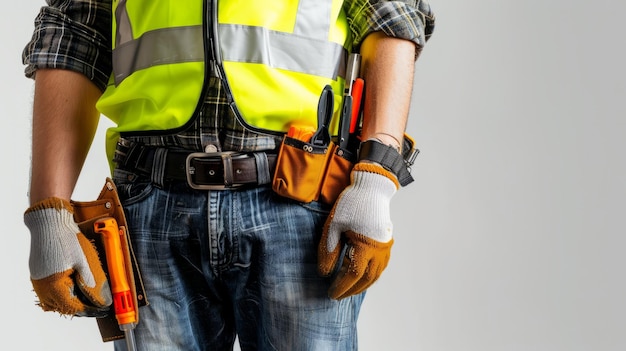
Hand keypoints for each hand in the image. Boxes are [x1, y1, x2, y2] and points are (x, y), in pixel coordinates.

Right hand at [24, 197, 111, 315]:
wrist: (50, 222)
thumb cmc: (66, 239)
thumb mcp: (84, 262)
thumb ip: (91, 283)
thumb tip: (102, 299)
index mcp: (54, 286)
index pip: (74, 307)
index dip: (90, 309)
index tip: (102, 308)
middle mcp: (43, 287)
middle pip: (64, 307)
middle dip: (81, 306)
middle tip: (97, 303)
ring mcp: (38, 281)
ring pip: (55, 301)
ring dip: (71, 301)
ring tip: (87, 296)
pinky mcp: (39, 274)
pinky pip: (49, 292)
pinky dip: (62, 293)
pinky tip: (73, 286)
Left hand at [318, 162, 398, 298]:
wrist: (372, 189)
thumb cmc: (351, 204)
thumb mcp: (333, 226)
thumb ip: (328, 251)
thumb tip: (324, 273)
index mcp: (365, 246)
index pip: (352, 275)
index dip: (341, 286)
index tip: (331, 293)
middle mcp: (378, 250)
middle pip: (366, 279)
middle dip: (351, 290)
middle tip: (338, 295)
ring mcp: (385, 247)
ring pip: (376, 274)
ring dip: (363, 285)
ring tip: (349, 290)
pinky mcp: (387, 243)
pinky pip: (381, 266)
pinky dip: (372, 275)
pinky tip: (363, 277)